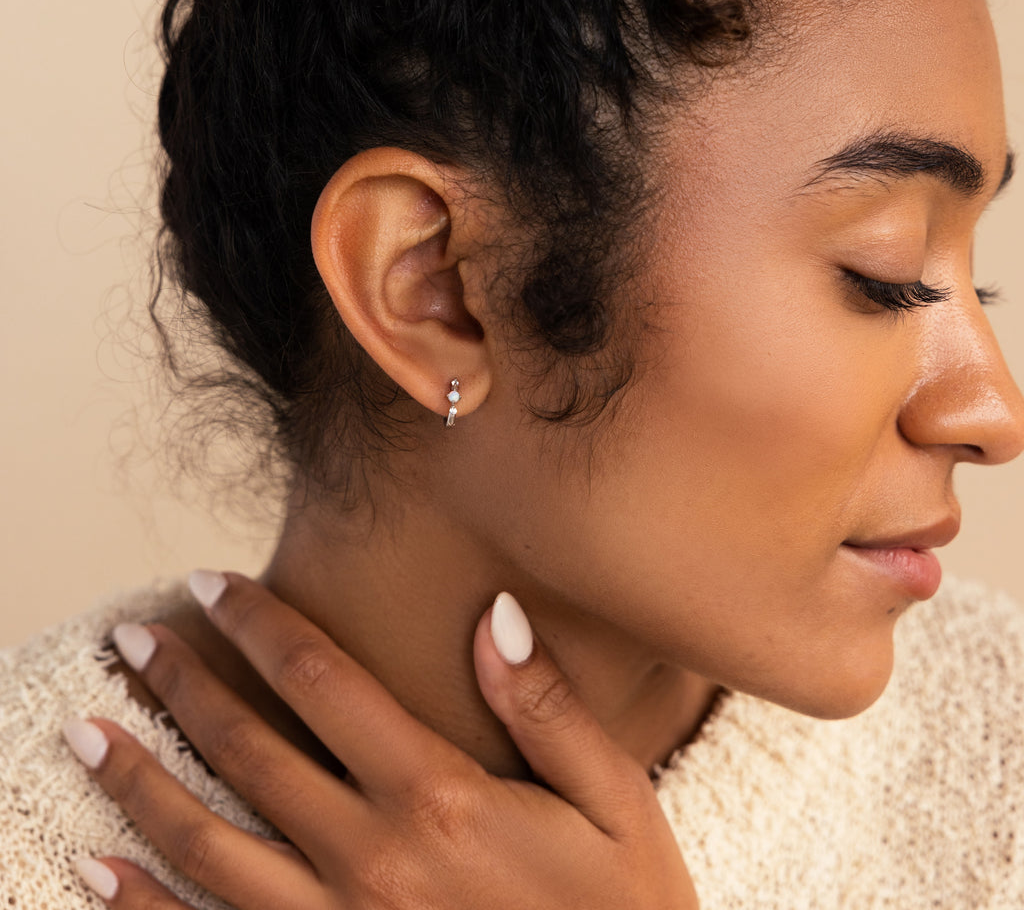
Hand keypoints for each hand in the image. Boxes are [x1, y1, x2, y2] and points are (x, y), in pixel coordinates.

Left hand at [64, 572, 698, 908]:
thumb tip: (493, 615)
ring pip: (206, 844)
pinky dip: (145, 905)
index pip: (325, 683)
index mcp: (440, 800)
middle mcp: (372, 859)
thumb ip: (548, 707)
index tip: (209, 582)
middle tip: (128, 634)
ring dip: (138, 781)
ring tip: (85, 728)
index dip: (259, 625)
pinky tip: (99, 869)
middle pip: (250, 750)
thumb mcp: (614, 802)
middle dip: (181, 683)